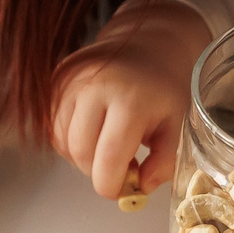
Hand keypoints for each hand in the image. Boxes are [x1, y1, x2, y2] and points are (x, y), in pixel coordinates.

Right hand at [50, 0, 211, 197]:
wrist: (149, 42)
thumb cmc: (166, 87)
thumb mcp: (179, 124)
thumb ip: (165, 162)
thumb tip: (141, 188)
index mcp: (129, 99)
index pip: (107, 159)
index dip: (111, 185)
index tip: (123, 190)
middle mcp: (94, 86)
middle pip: (81, 154)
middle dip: (98, 172)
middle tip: (121, 168)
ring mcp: (71, 81)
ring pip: (63, 143)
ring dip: (84, 156)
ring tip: (110, 145)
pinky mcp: (57, 79)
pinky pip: (54, 127)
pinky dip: (72, 139)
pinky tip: (95, 131)